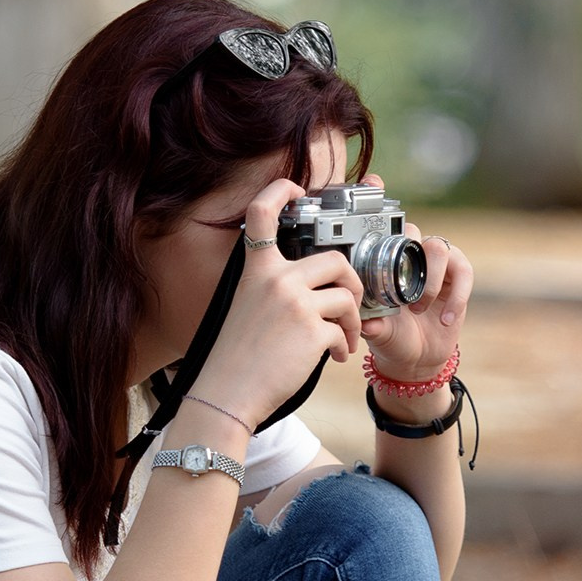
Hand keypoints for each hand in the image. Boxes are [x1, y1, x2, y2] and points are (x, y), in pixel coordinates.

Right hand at [198, 176, 362, 427]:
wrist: (228, 393)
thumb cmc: (237, 356)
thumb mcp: (246, 305)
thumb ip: (274, 286)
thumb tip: (317, 285)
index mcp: (256, 269)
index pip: (261, 213)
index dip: (279, 191)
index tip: (295, 187)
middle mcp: (276, 278)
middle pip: (336, 259)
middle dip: (352, 283)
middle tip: (350, 304)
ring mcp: (295, 302)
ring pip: (347, 297)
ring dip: (353, 321)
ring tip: (345, 340)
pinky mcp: (312, 330)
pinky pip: (344, 329)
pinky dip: (344, 345)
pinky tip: (335, 357)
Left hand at [359, 183, 470, 390]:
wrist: (417, 359)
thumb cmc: (391, 337)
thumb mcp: (376, 332)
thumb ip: (372, 325)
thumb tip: (365, 324)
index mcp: (383, 261)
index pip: (381, 225)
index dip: (378, 198)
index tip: (374, 181)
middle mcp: (409, 255)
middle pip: (413, 229)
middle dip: (409, 252)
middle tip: (402, 289)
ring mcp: (435, 264)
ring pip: (438, 247)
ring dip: (429, 280)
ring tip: (419, 308)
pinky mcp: (459, 278)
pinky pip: (463, 272)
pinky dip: (454, 296)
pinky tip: (444, 318)